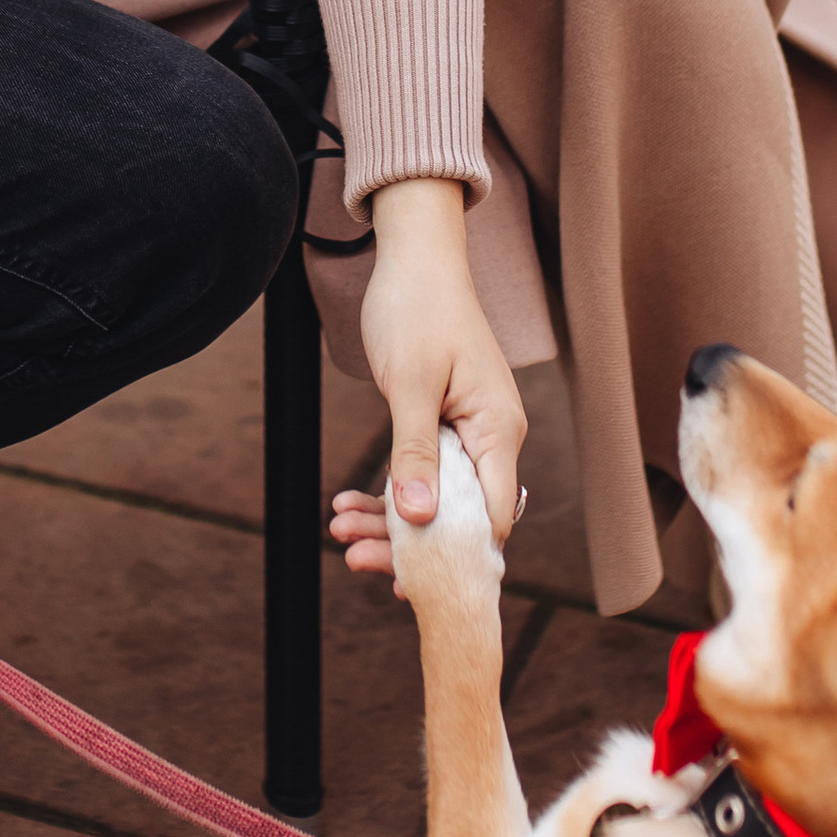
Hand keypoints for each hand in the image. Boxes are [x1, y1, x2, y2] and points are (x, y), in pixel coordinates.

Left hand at [328, 178, 526, 581]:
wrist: (414, 256)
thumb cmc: (417, 309)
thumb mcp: (409, 384)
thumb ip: (414, 453)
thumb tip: (417, 517)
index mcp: (498, 429)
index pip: (493, 515)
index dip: (456, 553)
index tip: (409, 580)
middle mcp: (493, 436)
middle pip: (461, 514)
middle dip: (409, 542)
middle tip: (354, 558)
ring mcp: (470, 430)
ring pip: (437, 496)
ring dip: (389, 518)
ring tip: (338, 529)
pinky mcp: (446, 424)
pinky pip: (423, 472)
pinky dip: (388, 488)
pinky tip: (346, 502)